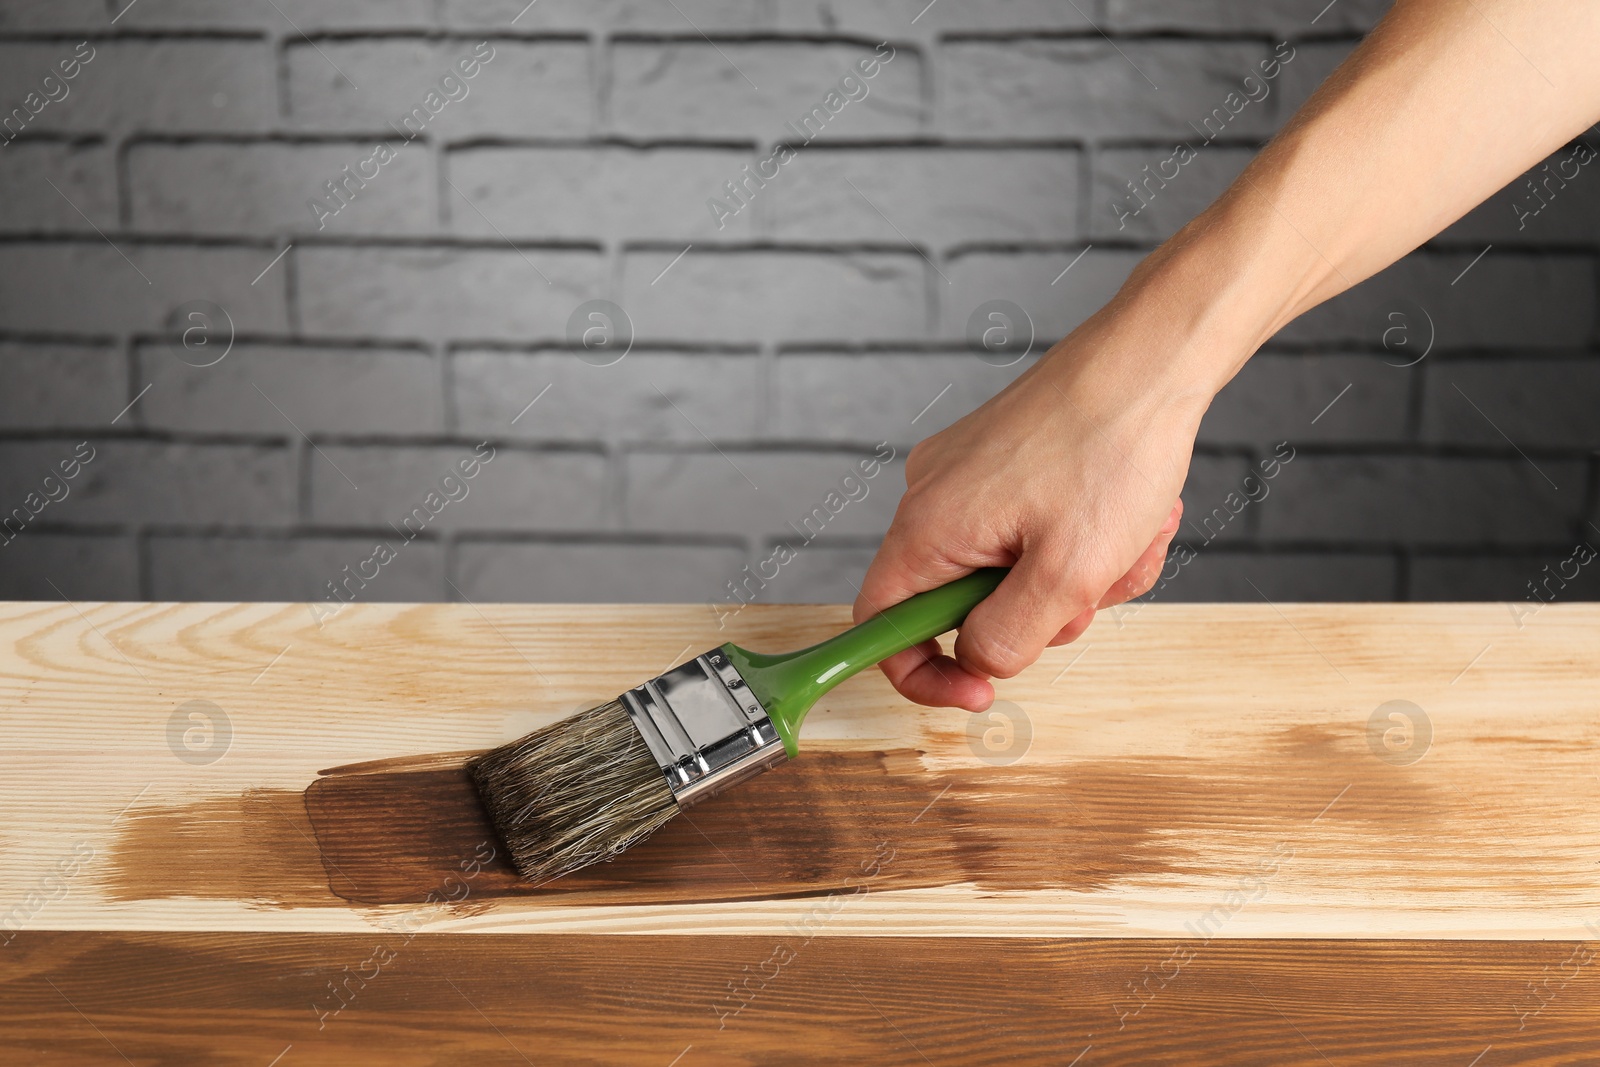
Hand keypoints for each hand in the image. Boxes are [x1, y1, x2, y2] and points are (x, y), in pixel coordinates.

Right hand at [854, 292, 1216, 710]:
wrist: (1152, 358)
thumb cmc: (1112, 447)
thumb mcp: (1067, 574)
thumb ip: (1008, 638)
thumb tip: (978, 662)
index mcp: (928, 525)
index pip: (881, 623)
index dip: (921, 673)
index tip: (979, 695)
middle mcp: (933, 496)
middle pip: (960, 601)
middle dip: (1036, 615)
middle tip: (1094, 594)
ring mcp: (968, 475)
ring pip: (1008, 569)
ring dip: (1074, 576)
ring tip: (1130, 540)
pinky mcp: (1004, 461)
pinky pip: (1030, 529)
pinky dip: (1081, 538)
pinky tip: (1131, 515)